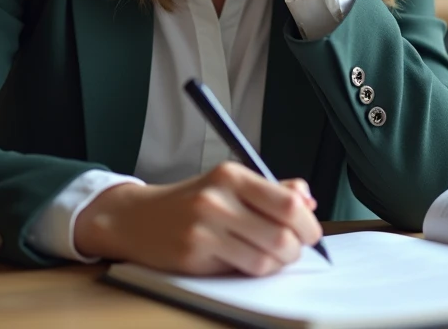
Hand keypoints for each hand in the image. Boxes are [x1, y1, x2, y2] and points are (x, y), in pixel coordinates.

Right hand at [74, 162, 321, 275]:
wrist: (138, 218)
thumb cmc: (190, 203)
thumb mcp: (230, 185)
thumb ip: (271, 190)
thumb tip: (308, 199)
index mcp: (232, 175)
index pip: (288, 203)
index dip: (308, 225)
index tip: (310, 233)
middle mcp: (218, 198)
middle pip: (283, 235)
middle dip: (296, 249)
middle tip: (291, 250)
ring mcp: (204, 227)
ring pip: (266, 259)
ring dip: (277, 264)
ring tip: (268, 256)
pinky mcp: (194, 253)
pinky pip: (243, 270)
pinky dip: (254, 270)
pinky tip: (245, 260)